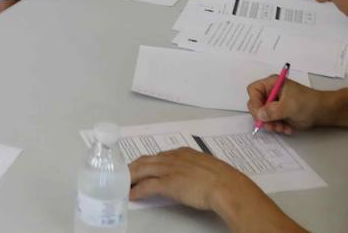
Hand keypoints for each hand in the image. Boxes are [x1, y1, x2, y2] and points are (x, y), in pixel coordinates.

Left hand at [128, 148, 255, 211]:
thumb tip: (195, 175)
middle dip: (133, 167)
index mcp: (183, 153)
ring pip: (142, 170)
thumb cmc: (222, 179)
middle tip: (124, 174)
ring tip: (122, 183)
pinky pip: (146, 186)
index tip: (142, 167)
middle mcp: (173, 158)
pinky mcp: (167, 184)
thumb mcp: (207, 167)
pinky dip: (136, 190)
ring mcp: (168, 170)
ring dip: (130, 177)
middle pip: (146, 161)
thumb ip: (197, 168)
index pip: (159, 156)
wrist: (225, 185)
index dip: (148, 162)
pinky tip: (131, 195)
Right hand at [245, 75, 324, 134]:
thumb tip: (259, 115)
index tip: (260, 114)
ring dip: (270, 124)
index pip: (254, 90)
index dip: (255, 102)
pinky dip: (276, 126)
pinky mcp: (278, 113)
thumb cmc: (308, 102)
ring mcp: (274, 103)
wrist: (322, 111)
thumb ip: (273, 111)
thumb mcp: (289, 106)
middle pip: (256, 104)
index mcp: (272, 83)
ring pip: (262, 115)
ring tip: (281, 128)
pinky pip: (270, 121)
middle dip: (263, 117)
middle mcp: (271, 92)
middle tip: (270, 125)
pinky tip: (286, 128)